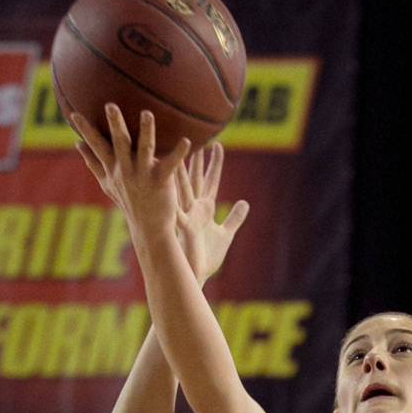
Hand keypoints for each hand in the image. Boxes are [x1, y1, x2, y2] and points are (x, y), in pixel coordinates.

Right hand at [72, 105, 189, 240]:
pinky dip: (178, 153)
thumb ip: (93, 163)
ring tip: (147, 114)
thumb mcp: (107, 184)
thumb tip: (77, 144)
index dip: (85, 130)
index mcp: (113, 168)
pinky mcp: (161, 181)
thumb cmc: (129, 202)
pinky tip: (186, 141)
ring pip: (144, 150)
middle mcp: (126, 170)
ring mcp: (143, 176)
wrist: (149, 228)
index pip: (96, 146)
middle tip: (110, 105)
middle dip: (114, 125)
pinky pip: (170, 165)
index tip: (72, 113)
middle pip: (119, 143)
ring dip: (146, 131)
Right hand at [175, 143, 248, 283]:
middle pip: (196, 178)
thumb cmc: (206, 258)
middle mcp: (194, 209)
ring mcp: (187, 217)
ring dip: (183, 170)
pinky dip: (173, 199)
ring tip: (180, 151)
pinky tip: (167, 184)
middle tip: (196, 136)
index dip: (215, 164)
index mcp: (204, 209)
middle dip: (197, 158)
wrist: (194, 276)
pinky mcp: (183, 228)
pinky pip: (177, 210)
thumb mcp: (226, 234)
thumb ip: (235, 218)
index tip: (217, 145)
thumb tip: (244, 203)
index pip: (211, 181)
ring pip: (184, 188)